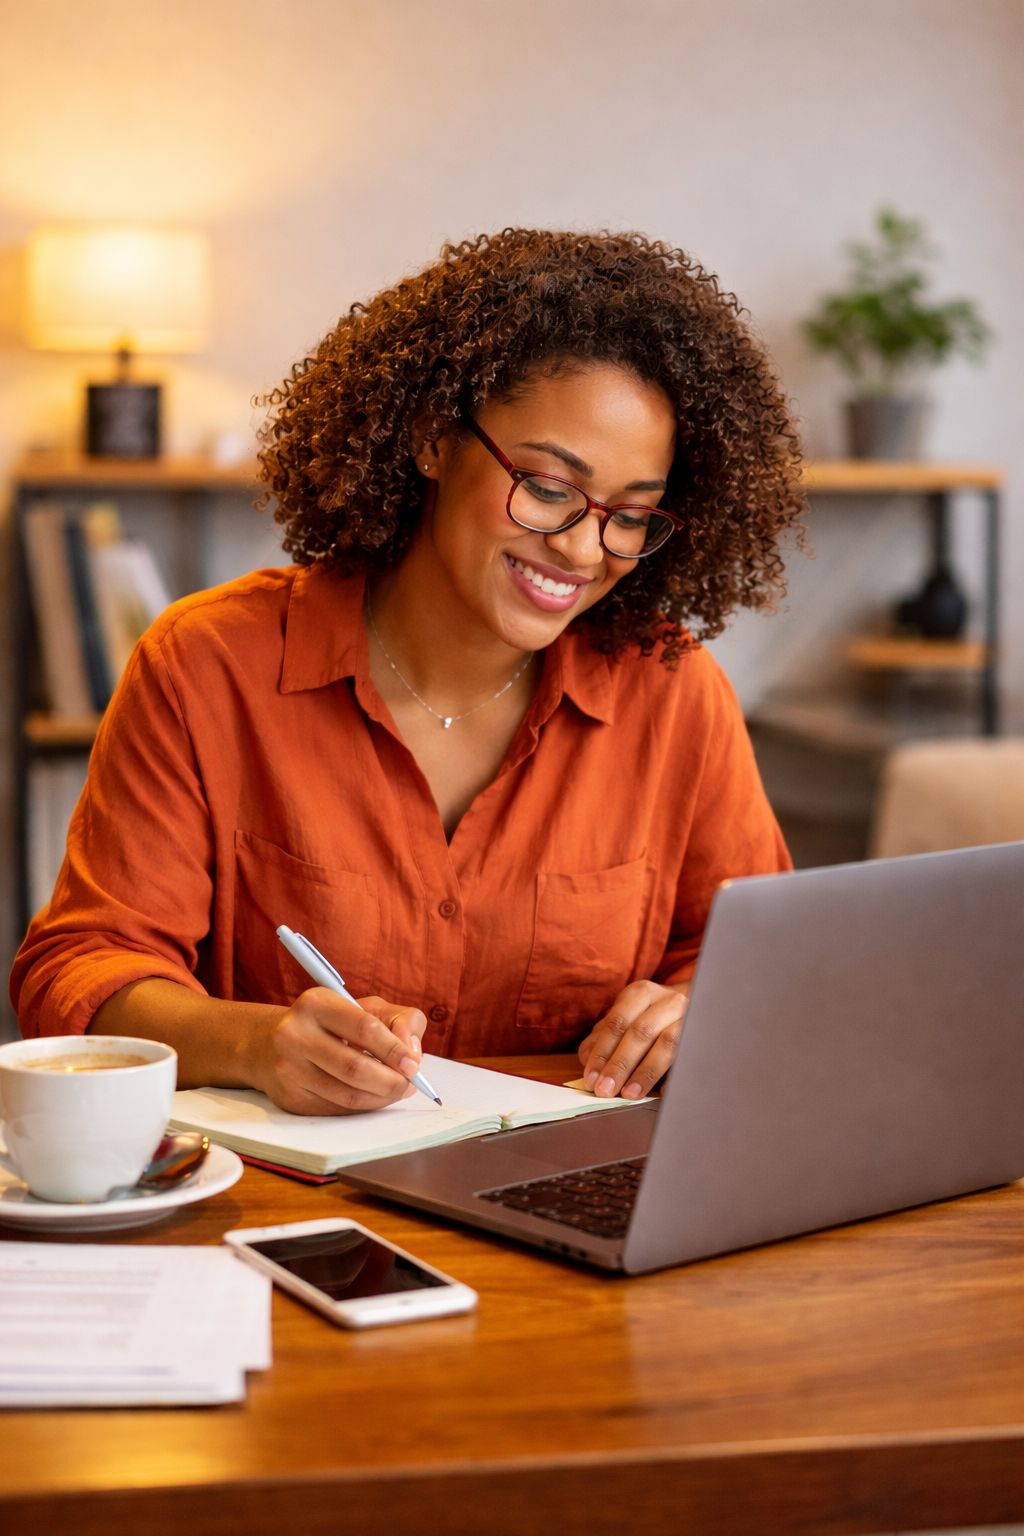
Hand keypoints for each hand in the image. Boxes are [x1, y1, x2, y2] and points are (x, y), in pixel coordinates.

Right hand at [252, 988, 428, 1115]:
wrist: (273, 1045)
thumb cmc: (331, 1023)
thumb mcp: (365, 1007)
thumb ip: (400, 1020)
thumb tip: (413, 1054)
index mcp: (316, 1004)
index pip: (365, 1028)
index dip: (395, 1049)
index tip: (413, 1065)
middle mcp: (295, 1035)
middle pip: (355, 1068)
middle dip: (392, 1082)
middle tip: (409, 1085)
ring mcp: (289, 1070)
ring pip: (348, 1096)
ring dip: (381, 1098)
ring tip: (397, 1091)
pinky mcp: (290, 1099)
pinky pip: (337, 1111)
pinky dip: (363, 1107)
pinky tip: (373, 1097)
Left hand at [577, 980, 688, 1099]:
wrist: (698, 1006)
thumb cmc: (652, 1018)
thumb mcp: (625, 1019)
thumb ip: (602, 1037)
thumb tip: (587, 1057)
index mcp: (641, 994)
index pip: (617, 1022)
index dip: (602, 1052)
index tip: (591, 1079)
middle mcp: (667, 1000)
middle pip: (641, 1032)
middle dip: (620, 1064)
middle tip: (605, 1090)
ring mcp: (690, 1016)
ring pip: (668, 1043)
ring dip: (646, 1072)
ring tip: (629, 1094)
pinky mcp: (705, 1034)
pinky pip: (690, 1055)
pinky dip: (676, 1075)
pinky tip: (663, 1092)